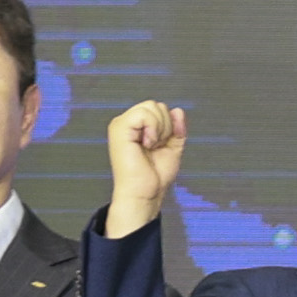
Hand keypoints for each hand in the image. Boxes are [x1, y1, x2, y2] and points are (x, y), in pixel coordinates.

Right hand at [102, 100, 188, 235]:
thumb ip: (177, 127)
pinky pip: (145, 114)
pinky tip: (147, 144)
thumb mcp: (173, 146)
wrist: (146, 192)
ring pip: (152, 106)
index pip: (159, 109)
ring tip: (151, 146)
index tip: (162, 145)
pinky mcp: (119, 128)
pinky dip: (153, 130)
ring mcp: (121, 124)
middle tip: (156, 146)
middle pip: (156, 105)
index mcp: (137, 126)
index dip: (169, 125)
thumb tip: (178, 110)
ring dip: (160, 129)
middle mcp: (127, 122)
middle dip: (166, 126)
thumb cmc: (155, 175)